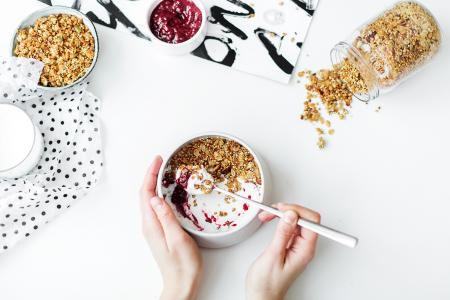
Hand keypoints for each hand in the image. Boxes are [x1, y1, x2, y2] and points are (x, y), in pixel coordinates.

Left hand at [140, 155, 202, 299]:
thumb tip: (155, 198)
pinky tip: (166, 192)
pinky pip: (155, 207)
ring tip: (162, 171)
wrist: (181, 284)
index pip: (146, 194)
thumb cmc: (183, 265)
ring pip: (149, 200)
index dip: (150, 175)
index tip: (157, 160)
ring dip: (153, 184)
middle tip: (160, 161)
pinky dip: (158, 194)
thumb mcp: (178, 239)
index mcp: (152, 225)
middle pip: (145, 195)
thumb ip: (166, 217)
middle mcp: (149, 225)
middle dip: (150, 175)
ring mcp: (153, 229)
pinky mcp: (159, 231)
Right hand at [246, 203, 319, 299]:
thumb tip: (291, 215)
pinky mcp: (290, 245)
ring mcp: (298, 246)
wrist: (261, 297)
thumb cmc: (267, 284)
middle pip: (305, 218)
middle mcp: (304, 247)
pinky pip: (289, 227)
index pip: (312, 221)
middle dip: (288, 210)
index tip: (282, 209)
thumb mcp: (273, 256)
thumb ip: (283, 234)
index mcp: (305, 250)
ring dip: (282, 214)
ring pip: (296, 220)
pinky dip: (279, 221)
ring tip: (267, 215)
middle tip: (272, 211)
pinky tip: (270, 220)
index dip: (297, 211)